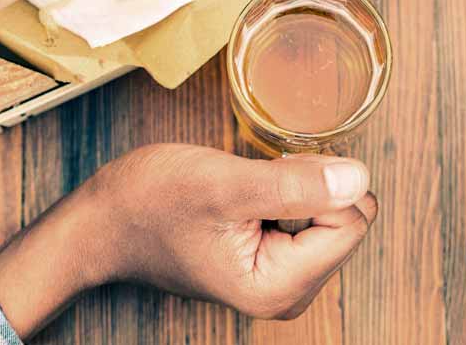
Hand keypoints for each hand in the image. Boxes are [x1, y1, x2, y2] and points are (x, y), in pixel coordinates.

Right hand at [0, 145, 377, 333]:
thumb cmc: (151, 203)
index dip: (319, 183)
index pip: (351, 221)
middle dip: (310, 186)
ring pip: (331, 214)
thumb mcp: (223, 185)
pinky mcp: (274, 262)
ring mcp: (281, 280)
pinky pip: (309, 216)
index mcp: (278, 287)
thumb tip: (359, 178)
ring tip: (245, 189)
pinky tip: (247, 194)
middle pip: (346, 220)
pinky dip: (286, 193)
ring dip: (296, 188)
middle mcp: (287, 293)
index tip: (272, 172)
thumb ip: (295, 185)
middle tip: (254, 181)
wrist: (105, 220)